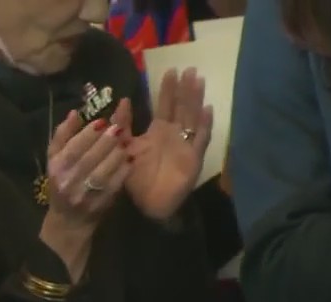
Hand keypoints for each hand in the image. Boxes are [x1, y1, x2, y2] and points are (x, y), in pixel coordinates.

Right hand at [40, 101, 133, 278]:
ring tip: (124, 143)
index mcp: (57, 168)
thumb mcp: (55, 159)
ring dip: (116, 155)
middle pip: (89, 159)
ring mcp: (85, 195)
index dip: (88, 134)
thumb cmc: (62, 182)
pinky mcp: (100, 204)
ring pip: (103, 172)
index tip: (102, 122)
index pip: (73, 148)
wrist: (69, 220)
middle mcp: (69, 182)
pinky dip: (122, 171)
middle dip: (105, 142)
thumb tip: (75, 113)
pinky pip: (113, 185)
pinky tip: (128, 160)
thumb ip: (63, 135)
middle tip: (118, 129)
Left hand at [125, 68, 213, 220]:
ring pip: (193, 117)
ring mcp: (186, 144)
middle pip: (182, 107)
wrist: (146, 205)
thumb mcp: (125, 147)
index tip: (170, 70)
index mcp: (158, 131)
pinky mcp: (194, 158)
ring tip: (198, 80)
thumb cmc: (136, 178)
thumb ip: (124, 125)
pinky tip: (207, 109)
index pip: (165, 105)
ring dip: (196, 99)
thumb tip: (123, 99)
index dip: (168, 89)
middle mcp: (174, 134)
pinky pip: (201, 139)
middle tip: (189, 68)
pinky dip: (204, 125)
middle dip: (185, 88)